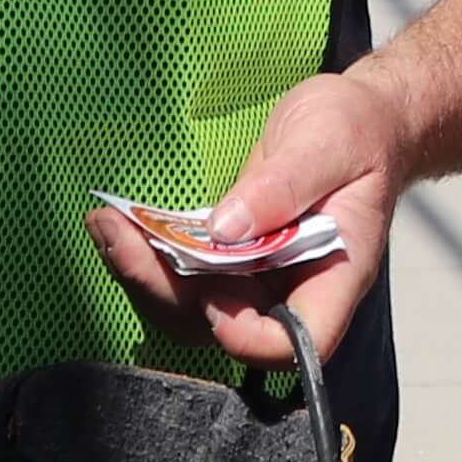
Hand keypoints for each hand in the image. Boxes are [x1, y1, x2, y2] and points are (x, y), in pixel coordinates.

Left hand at [90, 69, 412, 370]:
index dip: (249, 336)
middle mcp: (293, 289)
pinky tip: (118, 221)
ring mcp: (258, 277)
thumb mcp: (329, 143)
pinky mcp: (231, 258)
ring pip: (191, 308)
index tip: (209, 293)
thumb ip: (285, 186)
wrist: (357, 120)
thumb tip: (227, 228)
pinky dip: (147, 256)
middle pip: (223, 328)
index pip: (299, 341)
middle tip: (116, 236)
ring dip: (142, 274)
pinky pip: (184, 276)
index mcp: (334, 275)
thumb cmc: (357, 130)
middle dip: (163, 290)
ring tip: (104, 223)